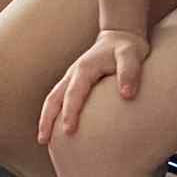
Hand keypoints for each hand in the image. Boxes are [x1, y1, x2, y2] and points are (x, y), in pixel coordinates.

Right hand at [38, 29, 149, 143]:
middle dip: (47, 119)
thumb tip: (127, 95)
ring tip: (43, 140)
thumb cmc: (127, 48)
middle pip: (54, 98)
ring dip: (45, 118)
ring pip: (52, 99)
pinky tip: (56, 130)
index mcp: (85, 69)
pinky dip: (53, 114)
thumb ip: (130, 72)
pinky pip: (59, 99)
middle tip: (44, 140)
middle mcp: (73, 74)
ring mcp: (71, 78)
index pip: (74, 94)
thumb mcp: (132, 55)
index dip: (70, 113)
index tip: (68, 131)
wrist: (120, 36)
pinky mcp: (74, 83)